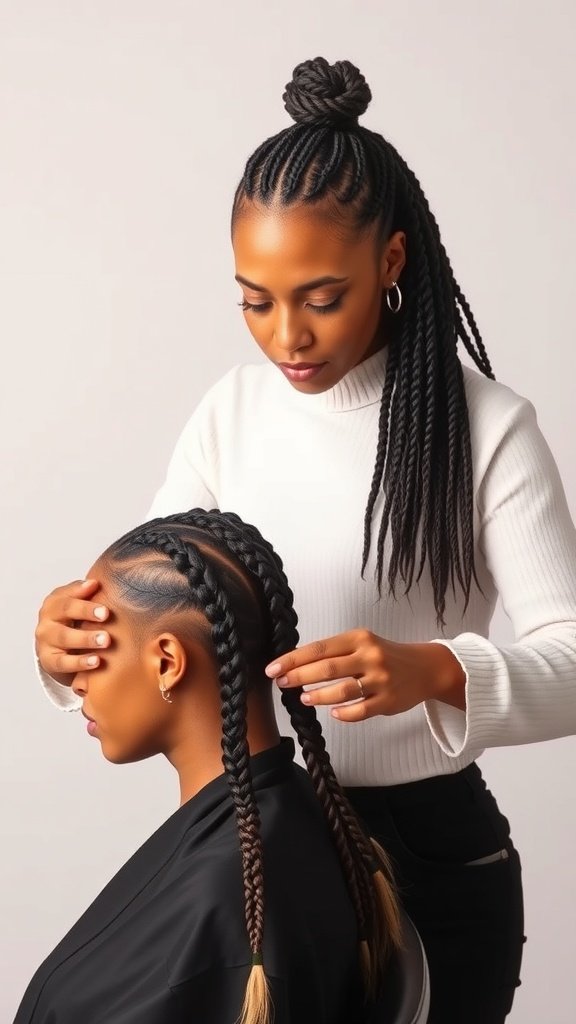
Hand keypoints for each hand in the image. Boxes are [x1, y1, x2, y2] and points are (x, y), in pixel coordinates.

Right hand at [35, 579, 109, 684]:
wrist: (59, 652)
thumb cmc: (74, 622)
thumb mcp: (77, 605)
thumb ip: (85, 592)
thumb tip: (95, 583)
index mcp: (54, 602)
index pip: (67, 594)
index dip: (82, 592)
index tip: (99, 591)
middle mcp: (47, 619)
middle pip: (64, 611)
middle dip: (85, 611)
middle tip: (106, 614)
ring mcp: (46, 641)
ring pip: (64, 637)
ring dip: (85, 638)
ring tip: (105, 640)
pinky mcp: (49, 661)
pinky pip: (63, 662)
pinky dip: (80, 662)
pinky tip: (96, 661)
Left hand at [265, 629, 465, 721]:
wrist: (425, 667)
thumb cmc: (386, 655)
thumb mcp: (363, 643)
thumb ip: (336, 652)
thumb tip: (296, 664)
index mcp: (359, 638)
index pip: (319, 648)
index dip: (293, 659)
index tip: (273, 668)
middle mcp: (370, 656)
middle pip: (327, 668)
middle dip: (299, 676)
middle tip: (281, 683)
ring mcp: (380, 680)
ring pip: (342, 691)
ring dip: (318, 696)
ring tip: (304, 698)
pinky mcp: (389, 702)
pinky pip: (360, 711)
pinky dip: (344, 714)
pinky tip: (333, 713)